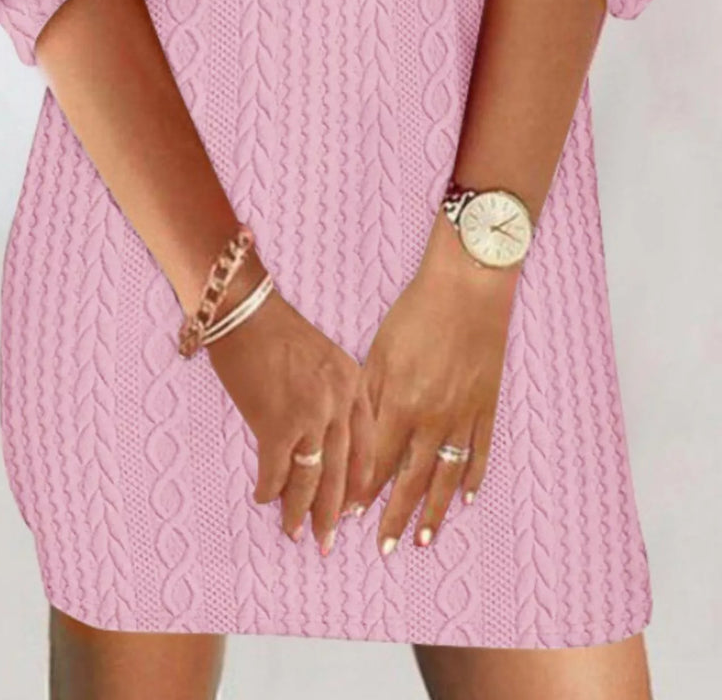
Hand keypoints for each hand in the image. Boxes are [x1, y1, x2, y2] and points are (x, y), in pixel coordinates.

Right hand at [206, 251, 375, 554]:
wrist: (246, 310)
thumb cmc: (278, 332)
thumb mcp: (324, 359)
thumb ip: (333, 396)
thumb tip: (322, 440)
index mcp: (354, 385)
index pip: (366, 445)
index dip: (360, 482)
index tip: (355, 509)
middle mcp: (339, 403)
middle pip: (342, 470)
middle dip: (333, 511)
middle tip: (328, 541)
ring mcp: (310, 415)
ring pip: (311, 477)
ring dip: (300, 510)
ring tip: (294, 533)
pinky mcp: (277, 423)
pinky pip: (276, 470)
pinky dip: (269, 489)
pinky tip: (263, 498)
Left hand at [358, 209, 519, 554]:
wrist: (468, 289)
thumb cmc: (416, 313)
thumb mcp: (380, 351)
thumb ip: (368, 396)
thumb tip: (353, 435)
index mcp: (400, 404)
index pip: (377, 463)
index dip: (362, 493)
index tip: (348, 516)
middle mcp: (432, 419)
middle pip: (411, 480)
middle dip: (395, 517)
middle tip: (385, 548)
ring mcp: (464, 416)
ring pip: (447, 477)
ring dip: (433, 511)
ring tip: (424, 540)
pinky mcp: (487, 405)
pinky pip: (480, 452)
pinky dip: (473, 478)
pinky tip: (465, 498)